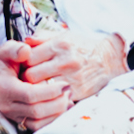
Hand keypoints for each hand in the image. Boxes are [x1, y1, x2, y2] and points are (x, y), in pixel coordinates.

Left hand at [4, 22, 124, 120]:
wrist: (110, 59)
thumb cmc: (83, 47)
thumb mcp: (64, 35)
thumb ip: (43, 37)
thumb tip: (25, 41)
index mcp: (59, 44)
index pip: (29, 57)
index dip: (23, 64)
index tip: (24, 67)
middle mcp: (65, 60)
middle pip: (31, 75)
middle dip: (27, 79)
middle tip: (27, 81)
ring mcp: (72, 77)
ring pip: (41, 89)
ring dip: (37, 91)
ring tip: (36, 89)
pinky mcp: (78, 91)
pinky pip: (56, 98)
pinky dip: (51, 98)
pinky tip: (50, 95)